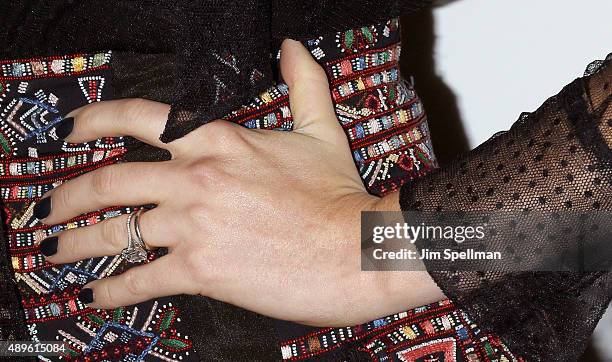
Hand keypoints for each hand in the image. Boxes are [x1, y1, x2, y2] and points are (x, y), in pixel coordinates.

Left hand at [36, 39, 442, 325]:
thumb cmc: (340, 195)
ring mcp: (194, 225)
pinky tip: (98, 295)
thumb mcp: (321, 131)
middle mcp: (196, 178)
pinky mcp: (201, 270)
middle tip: (51, 209)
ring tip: (56, 252)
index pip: (139, 118)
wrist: (359, 250)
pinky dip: (111, 290)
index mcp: (220, 141)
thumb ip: (302, 84)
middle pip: (109, 180)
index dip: (95, 121)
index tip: (74, 130)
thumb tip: (291, 49)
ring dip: (76, 243)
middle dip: (69, 196)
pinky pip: (139, 280)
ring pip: (114, 232)